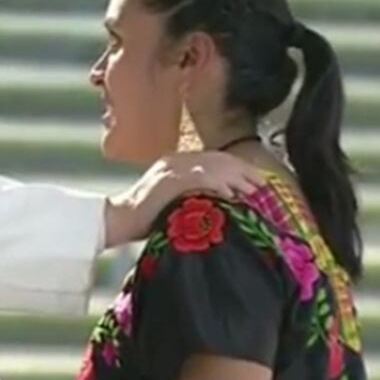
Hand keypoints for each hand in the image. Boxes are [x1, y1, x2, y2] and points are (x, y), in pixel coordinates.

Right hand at [104, 152, 265, 247]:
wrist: (116, 221)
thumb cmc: (143, 220)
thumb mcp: (172, 203)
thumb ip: (192, 198)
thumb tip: (220, 206)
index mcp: (175, 164)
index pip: (213, 160)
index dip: (237, 168)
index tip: (256, 180)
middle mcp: (174, 161)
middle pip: (217, 159)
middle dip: (242, 170)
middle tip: (262, 183)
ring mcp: (170, 168)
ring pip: (211, 165)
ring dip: (235, 177)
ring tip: (252, 189)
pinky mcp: (167, 179)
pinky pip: (198, 177)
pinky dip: (217, 183)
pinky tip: (230, 193)